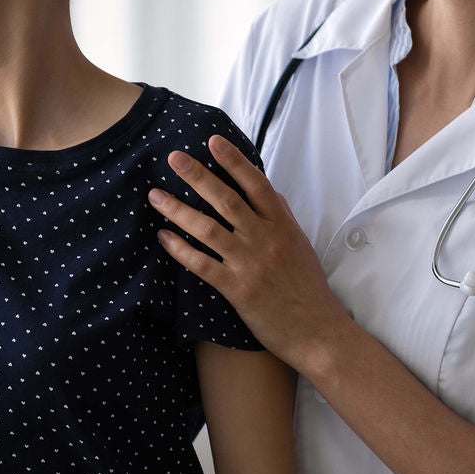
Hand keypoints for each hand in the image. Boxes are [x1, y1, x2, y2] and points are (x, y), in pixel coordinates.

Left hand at [150, 133, 352, 372]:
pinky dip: (180, 249)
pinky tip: (163, 236)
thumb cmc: (308, 287)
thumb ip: (281, 216)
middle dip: (198, 176)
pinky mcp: (237, 289)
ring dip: (178, 209)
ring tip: (155, 195)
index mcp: (282, 226)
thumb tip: (266, 189)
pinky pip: (202, 264)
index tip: (213, 141)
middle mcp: (265, 240)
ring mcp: (250, 264)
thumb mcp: (301, 244)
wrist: (318, 332)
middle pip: (226, 200)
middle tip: (173, 157)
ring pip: (208, 229)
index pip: (257, 185)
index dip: (234, 161)